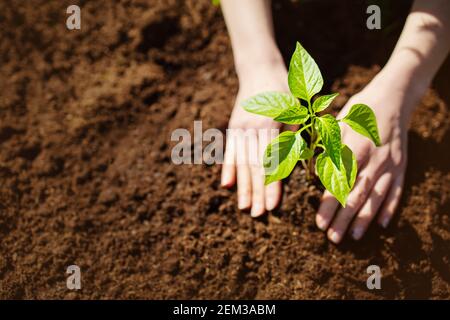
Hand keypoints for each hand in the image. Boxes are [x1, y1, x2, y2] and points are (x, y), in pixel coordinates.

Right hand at [221, 62, 289, 216]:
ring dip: (242, 187)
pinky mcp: (233, 129)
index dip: (271, 185)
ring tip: (244, 208)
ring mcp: (239, 129)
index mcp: (270, 125)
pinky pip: (230, 152)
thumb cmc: (286, 92)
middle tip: (258, 215)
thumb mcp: (297, 110)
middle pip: (254, 167)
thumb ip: (295, 136)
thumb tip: (297, 165)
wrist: (259, 70)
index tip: (272, 206)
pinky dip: (228, 169)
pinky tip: (226, 186)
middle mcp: (251, 129)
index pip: (270, 162)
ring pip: (241, 163)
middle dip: (256, 192)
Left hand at [315, 71, 422, 242]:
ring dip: (365, 219)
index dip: (328, 205)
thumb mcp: (338, 125)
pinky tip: (383, 224)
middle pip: (357, 196)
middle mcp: (373, 161)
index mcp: (354, 150)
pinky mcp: (401, 166)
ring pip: (377, 197)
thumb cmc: (358, 112)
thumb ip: (328, 150)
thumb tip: (316, 174)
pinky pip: (397, 190)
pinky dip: (390, 208)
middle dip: (344, 219)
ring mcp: (390, 165)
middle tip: (333, 238)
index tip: (319, 222)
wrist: (393, 98)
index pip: (338, 184)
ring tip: (354, 237)